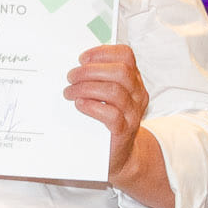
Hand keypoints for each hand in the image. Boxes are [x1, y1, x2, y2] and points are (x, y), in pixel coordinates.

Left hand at [66, 44, 148, 185]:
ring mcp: (133, 113)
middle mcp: (137, 94)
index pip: (126, 56)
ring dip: (86, 88)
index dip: (103, 52)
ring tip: (69, 92)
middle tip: (71, 77)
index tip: (82, 59)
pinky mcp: (124, 131)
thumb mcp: (107, 95)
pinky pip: (112, 115)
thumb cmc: (108, 120)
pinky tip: (80, 104)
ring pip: (115, 91)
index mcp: (134, 80)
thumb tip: (74, 67)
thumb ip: (97, 79)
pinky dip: (92, 106)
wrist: (120, 155)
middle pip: (120, 71)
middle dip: (91, 71)